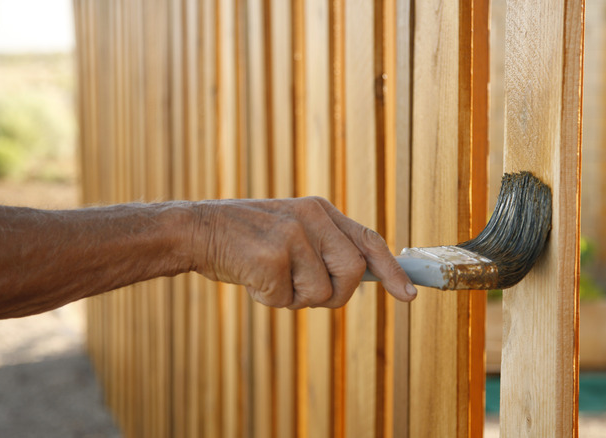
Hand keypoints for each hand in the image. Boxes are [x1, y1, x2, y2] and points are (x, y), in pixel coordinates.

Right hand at [190, 197, 416, 308]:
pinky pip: (286, 300)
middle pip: (354, 273)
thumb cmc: (246, 239)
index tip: (408, 296)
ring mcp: (293, 235)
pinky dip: (269, 300)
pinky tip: (251, 278)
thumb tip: (361, 277)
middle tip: (304, 292)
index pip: (369, 240)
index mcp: (320, 210)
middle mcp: (312, 217)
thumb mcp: (292, 230)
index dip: (391, 271)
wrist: (197, 230)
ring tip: (270, 277)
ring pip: (322, 294)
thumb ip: (324, 248)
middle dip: (335, 295)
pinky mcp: (272, 256)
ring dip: (296, 299)